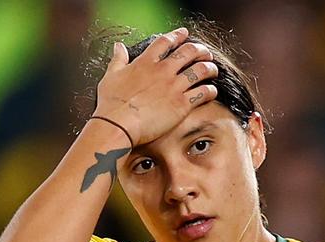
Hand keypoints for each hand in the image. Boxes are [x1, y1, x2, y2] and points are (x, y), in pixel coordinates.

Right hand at [95, 27, 218, 146]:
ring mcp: (174, 87)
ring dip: (209, 68)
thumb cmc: (112, 104)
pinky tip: (213, 91)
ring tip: (213, 70)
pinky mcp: (181, 105)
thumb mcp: (111, 76)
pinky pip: (202, 93)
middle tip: (205, 53)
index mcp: (146, 62)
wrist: (119, 124)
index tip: (185, 34)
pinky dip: (210, 90)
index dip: (177, 36)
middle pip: (188, 52)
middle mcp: (163, 71)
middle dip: (200, 50)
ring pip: (200, 70)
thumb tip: (118, 46)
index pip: (165, 42)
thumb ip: (117, 60)